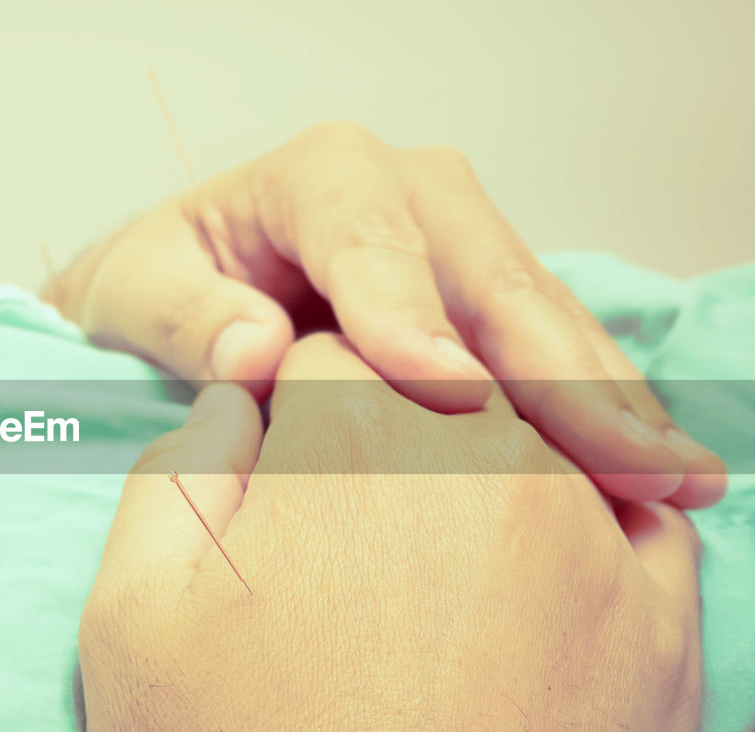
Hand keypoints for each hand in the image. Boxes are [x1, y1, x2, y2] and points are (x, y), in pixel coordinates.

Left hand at [45, 121, 724, 507]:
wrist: (177, 293)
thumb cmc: (157, 289)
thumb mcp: (135, 292)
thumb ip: (182, 315)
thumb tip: (254, 353)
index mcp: (320, 177)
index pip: (376, 239)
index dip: (413, 316)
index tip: (449, 395)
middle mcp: (407, 197)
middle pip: (494, 280)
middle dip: (558, 375)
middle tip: (617, 464)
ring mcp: (456, 248)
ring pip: (544, 321)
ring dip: (607, 405)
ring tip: (666, 484)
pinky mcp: (482, 303)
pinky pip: (550, 356)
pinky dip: (596, 415)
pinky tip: (643, 476)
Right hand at [78, 335, 700, 731]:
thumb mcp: (132, 619)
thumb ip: (175, 468)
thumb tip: (233, 400)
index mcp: (353, 442)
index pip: (324, 348)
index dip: (288, 412)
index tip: (282, 479)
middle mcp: (492, 463)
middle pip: (434, 381)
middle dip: (385, 436)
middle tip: (346, 548)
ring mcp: (594, 544)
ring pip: (533, 439)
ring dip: (480, 480)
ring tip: (426, 590)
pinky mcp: (664, 632)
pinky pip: (630, 520)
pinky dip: (578, 531)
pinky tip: (521, 598)